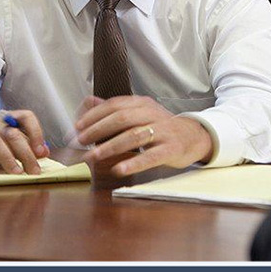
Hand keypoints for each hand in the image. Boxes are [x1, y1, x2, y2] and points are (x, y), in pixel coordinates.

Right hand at [0, 110, 49, 173]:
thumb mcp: (8, 144)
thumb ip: (26, 146)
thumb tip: (44, 152)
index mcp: (7, 119)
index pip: (26, 117)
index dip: (36, 132)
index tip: (41, 152)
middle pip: (12, 133)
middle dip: (25, 153)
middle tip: (33, 170)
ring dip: (7, 158)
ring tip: (16, 172)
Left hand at [75, 95, 212, 175]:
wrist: (193, 136)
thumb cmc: (161, 126)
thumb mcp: (139, 112)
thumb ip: (115, 109)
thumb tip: (87, 102)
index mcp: (142, 103)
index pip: (115, 105)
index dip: (94, 115)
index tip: (77, 127)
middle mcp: (152, 114)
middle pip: (122, 118)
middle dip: (98, 130)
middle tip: (80, 141)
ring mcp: (163, 131)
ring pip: (133, 136)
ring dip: (110, 147)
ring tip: (93, 157)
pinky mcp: (171, 149)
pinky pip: (151, 156)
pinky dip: (133, 163)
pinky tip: (119, 169)